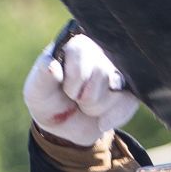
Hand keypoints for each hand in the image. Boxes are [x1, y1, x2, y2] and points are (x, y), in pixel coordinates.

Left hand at [23, 33, 138, 147]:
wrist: (66, 127)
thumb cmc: (49, 101)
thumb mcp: (37, 92)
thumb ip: (41, 77)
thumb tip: (51, 66)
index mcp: (77, 44)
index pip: (82, 53)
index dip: (73, 81)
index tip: (64, 89)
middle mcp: (102, 50)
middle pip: (102, 72)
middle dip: (84, 97)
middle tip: (75, 98)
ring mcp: (120, 70)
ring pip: (115, 91)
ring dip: (96, 108)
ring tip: (86, 105)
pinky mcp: (132, 89)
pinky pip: (128, 104)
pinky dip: (111, 118)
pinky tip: (100, 119)